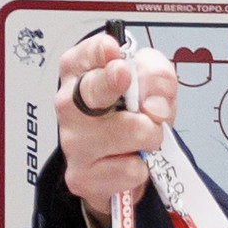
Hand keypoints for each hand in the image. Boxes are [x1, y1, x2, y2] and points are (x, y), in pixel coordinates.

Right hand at [54, 32, 177, 227]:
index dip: (99, 52)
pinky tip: (131, 161)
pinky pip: (131, 169)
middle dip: (113, 83)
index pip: (83, 56)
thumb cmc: (136, 115)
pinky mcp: (82, 176)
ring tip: (143, 138)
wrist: (130, 162)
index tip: (113, 51)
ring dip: (151, 136)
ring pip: (131, 131)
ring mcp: (73, 142)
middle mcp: (70, 105)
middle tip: (126, 78)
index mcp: (81, 74)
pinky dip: (143, 166)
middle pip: (91, 90)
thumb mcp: (154, 85)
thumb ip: (157, 79)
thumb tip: (154, 105)